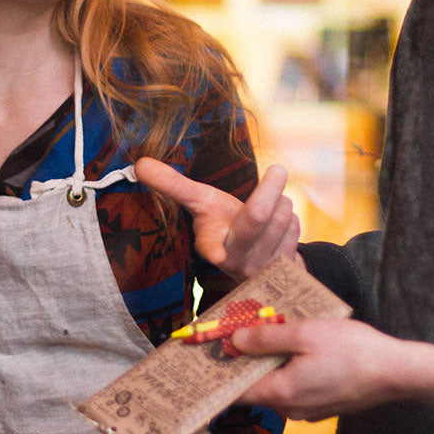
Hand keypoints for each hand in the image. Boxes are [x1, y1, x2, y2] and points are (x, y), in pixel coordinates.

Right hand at [134, 157, 299, 279]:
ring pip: (283, 218)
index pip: (209, 246)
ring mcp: (262, 266)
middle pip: (256, 217)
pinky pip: (296, 229)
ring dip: (282, 204)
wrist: (255, 257)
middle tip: (278, 168)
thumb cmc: (223, 223)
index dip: (213, 249)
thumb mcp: (200, 203)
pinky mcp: (285, 269)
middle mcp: (235, 259)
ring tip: (271, 205)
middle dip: (269, 190)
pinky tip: (280, 227)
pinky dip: (291, 220)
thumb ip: (172, 185)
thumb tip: (138, 164)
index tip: (216, 253)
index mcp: (210, 243)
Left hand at [232, 319, 401, 421]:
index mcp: (282, 393)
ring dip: (271, 363)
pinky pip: (296, 387)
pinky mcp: (325, 405)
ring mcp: (310, 410)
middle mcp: (292, 409)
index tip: (208, 356)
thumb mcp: (305, 334)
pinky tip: (299, 347)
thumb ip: (267, 338)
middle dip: (247, 361)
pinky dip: (290, 369)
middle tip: (240, 332)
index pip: (236, 393)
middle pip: (257, 387)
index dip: (220, 374)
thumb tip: (234, 340)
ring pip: (278, 386)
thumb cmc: (352, 350)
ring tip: (271, 332)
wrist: (397, 373)